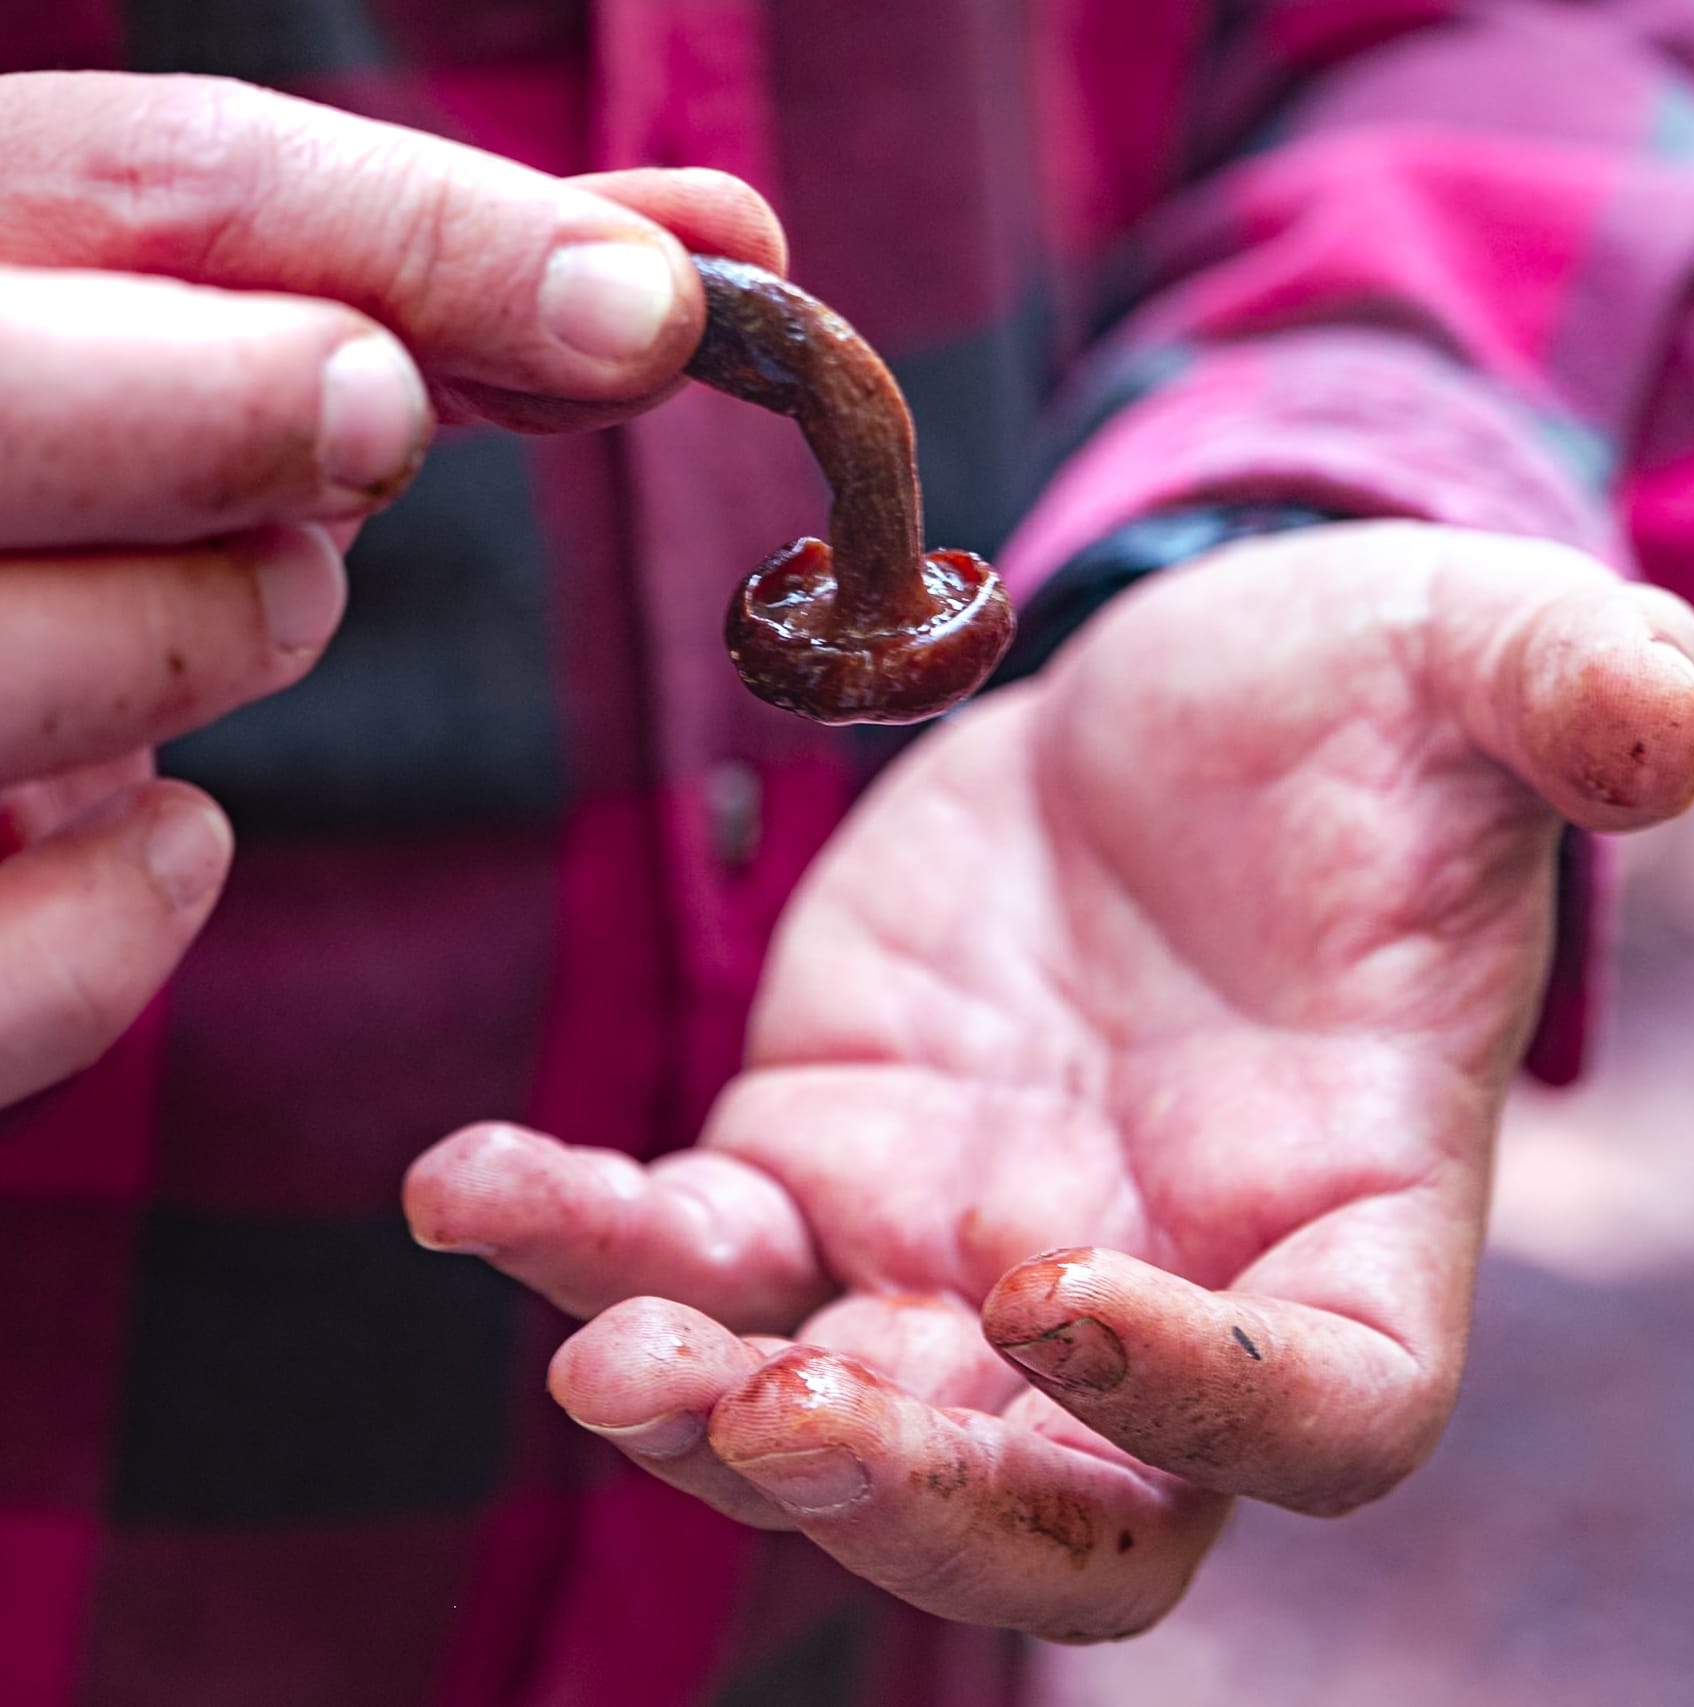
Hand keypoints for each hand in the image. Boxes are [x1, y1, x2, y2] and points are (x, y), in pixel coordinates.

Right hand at [0, 71, 782, 1107]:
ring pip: (16, 665)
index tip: (648, 313)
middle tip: (388, 425)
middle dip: (256, 408)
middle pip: (11, 400)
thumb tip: (726, 247)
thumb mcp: (226, 339)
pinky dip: (127, 911)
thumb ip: (437, 284)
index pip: (163, 185)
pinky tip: (182, 836)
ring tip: (256, 607)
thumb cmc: (104, 481)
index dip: (428, 239)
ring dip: (205, 634)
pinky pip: (5, 957)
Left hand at [406, 522, 1693, 1639]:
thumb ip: (1571, 704)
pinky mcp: (820, 1157)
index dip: (1201, 1402)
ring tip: (603, 1354)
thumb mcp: (1465, 668)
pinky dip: (584, 1236)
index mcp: (1342, 1209)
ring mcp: (962, 1243)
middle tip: (780, 1414)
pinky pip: (691, 1248)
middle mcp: (1146, 1277)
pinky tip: (470, 1183)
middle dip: (919, 1496)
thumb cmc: (1346, 705)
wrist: (1158, 703)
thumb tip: (1687, 721)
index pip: (1317, 1412)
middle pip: (1056, 1511)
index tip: (1060, 1286)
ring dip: (713, 1415)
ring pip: (841, 1414)